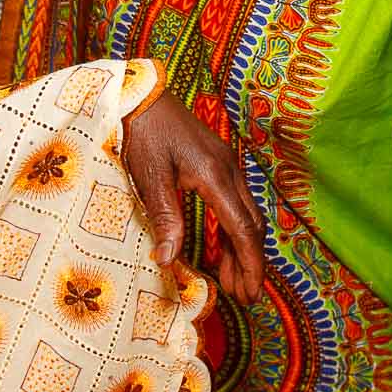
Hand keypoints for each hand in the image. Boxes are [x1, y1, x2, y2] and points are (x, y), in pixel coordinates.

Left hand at [122, 98, 264, 304]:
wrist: (140, 94)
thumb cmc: (142, 132)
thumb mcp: (149, 177)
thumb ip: (165, 217)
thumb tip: (168, 260)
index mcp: (214, 174)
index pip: (242, 228)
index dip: (249, 264)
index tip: (250, 292)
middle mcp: (228, 169)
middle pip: (252, 224)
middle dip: (251, 263)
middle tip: (245, 297)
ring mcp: (226, 164)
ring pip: (246, 214)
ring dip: (241, 249)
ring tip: (232, 282)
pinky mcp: (217, 162)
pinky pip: (235, 202)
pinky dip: (232, 230)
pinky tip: (222, 249)